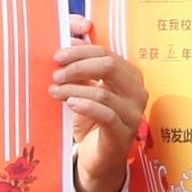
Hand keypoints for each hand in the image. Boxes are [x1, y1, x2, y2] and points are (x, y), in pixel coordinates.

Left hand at [56, 16, 146, 191]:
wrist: (96, 157)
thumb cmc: (90, 119)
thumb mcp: (84, 88)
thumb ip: (80, 64)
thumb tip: (71, 34)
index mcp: (130, 75)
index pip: (106, 53)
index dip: (81, 50)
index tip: (57, 56)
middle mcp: (137, 92)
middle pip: (109, 66)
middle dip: (78, 66)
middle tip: (56, 72)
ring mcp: (133, 114)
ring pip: (103, 92)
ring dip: (74, 89)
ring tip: (55, 91)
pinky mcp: (123, 134)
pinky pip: (106, 115)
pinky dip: (86, 106)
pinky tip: (70, 103)